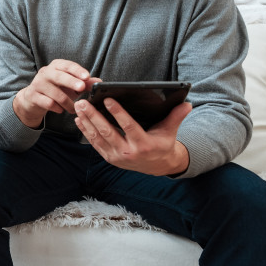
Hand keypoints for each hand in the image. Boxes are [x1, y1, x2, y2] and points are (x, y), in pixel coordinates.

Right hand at [13, 59, 100, 127]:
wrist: (33, 98)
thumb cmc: (56, 89)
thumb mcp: (70, 85)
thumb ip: (85, 83)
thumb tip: (99, 82)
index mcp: (56, 66)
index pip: (68, 65)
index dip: (77, 70)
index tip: (87, 76)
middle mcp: (46, 72)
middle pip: (59, 76)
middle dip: (71, 82)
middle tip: (82, 88)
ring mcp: (38, 84)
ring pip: (56, 93)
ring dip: (67, 103)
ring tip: (74, 109)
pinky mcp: (33, 95)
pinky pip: (48, 103)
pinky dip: (57, 108)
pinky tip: (60, 110)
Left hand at [74, 97, 192, 175]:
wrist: (157, 166)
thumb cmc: (162, 143)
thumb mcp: (170, 131)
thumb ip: (176, 116)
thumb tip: (187, 103)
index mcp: (144, 144)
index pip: (129, 126)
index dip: (118, 113)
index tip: (107, 100)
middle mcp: (129, 152)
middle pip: (108, 132)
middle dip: (94, 116)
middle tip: (83, 102)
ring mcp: (117, 157)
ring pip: (98, 138)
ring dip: (86, 122)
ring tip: (79, 108)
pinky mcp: (109, 158)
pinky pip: (95, 144)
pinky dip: (86, 132)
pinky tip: (79, 120)